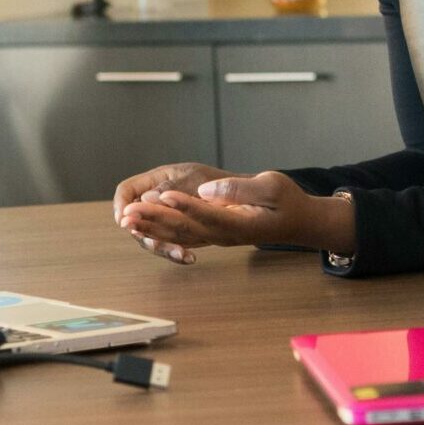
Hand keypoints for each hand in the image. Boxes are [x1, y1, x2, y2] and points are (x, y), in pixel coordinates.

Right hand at [112, 163, 227, 263]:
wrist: (239, 194)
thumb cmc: (215, 180)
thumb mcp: (194, 177)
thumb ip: (172, 186)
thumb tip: (147, 199)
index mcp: (155, 180)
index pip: (126, 190)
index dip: (122, 205)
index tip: (125, 220)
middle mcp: (155, 201)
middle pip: (134, 218)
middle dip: (140, 232)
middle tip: (151, 242)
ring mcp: (164, 219)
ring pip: (150, 236)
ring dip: (161, 247)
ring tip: (178, 253)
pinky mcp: (176, 234)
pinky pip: (168, 245)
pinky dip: (176, 253)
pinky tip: (189, 258)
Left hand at [118, 171, 353, 259]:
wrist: (297, 222)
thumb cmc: (287, 201)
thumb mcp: (273, 186)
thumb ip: (240, 188)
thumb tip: (207, 190)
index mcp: (240, 223)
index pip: (208, 214)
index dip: (185, 205)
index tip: (163, 195)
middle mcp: (224, 235)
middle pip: (186, 229)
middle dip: (156, 220)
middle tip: (129, 212)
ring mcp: (216, 238)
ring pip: (179, 235)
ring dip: (152, 228)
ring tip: (126, 220)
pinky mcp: (211, 235)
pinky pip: (181, 237)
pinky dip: (160, 233)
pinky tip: (140, 229)